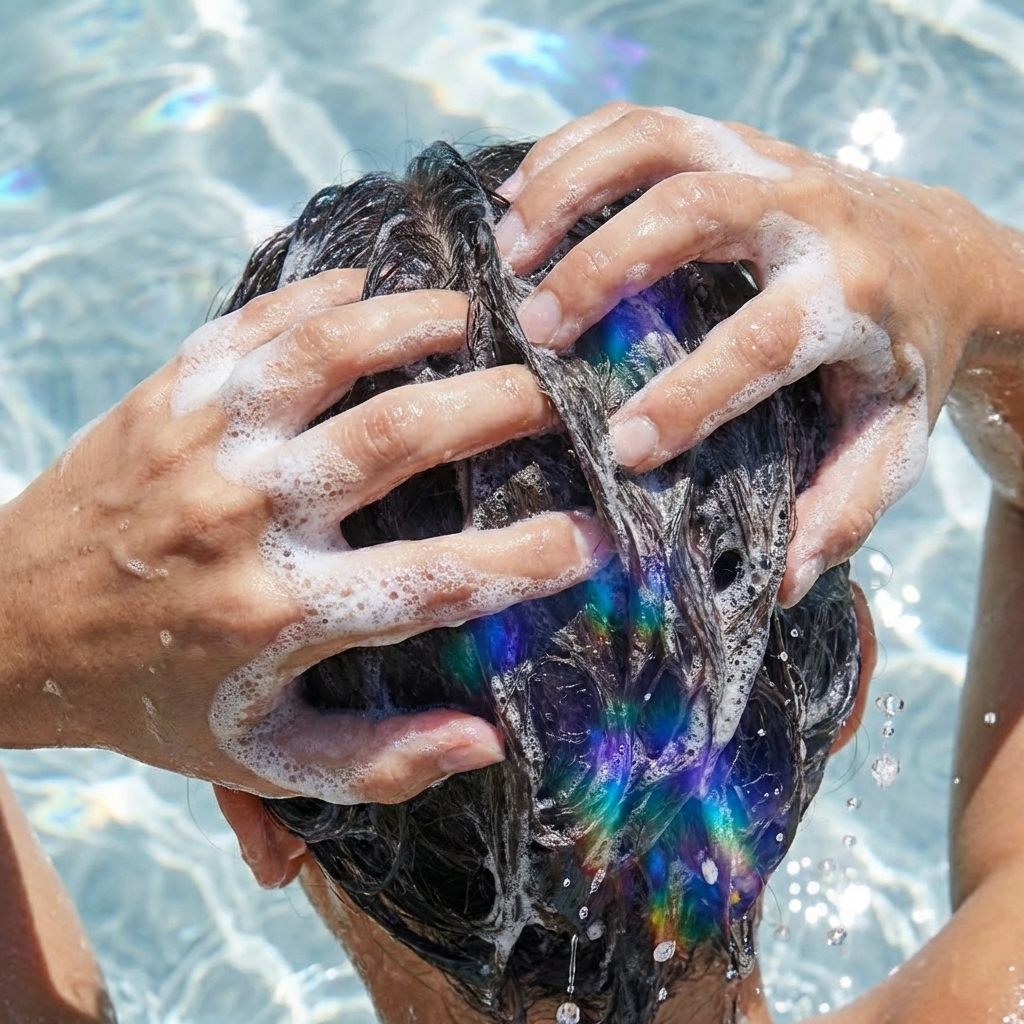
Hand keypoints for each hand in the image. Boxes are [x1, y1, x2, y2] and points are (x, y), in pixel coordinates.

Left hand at [0, 271, 606, 802]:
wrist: (10, 626)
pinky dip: (330, 296)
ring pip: (334, 350)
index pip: (437, 579)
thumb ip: (380, 763)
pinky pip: (262, 321)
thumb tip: (489, 742)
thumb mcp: (264, 757)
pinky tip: (379, 293)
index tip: (594, 535)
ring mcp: (205, 439)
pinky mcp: (170, 391)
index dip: (530, 557)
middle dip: (502, 406)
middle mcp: (247, 514)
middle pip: (401, 435)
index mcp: (281, 613)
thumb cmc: (154, 696)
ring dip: (423, 322)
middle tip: (558, 398)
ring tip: (484, 319)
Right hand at [494, 102, 1023, 604]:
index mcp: (848, 296)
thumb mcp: (889, 443)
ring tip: (505, 251)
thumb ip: (841, 509)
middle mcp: (808, 212)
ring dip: (568, 190)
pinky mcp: (732, 139)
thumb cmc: (900, 357)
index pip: (758, 343)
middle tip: (534, 330)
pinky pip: (640, 120)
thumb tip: (781, 580)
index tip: (620, 449)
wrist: (941, 252)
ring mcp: (766, 160)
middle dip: (599, 269)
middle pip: (691, 215)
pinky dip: (570, 148)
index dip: (685, 398)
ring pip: (655, 145)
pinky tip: (518, 194)